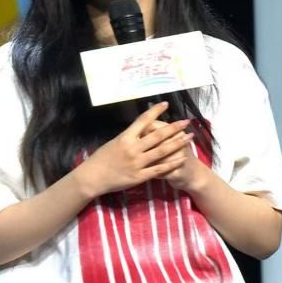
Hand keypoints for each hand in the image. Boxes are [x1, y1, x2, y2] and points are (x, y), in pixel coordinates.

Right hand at [78, 102, 193, 196]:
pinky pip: (159, 169)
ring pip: (162, 151)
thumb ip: (129, 136)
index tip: (166, 104)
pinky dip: (172, 163)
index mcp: (125, 137)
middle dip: (174, 127)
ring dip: (177, 143)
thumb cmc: (101, 158)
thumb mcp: (114, 142)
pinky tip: (182, 158)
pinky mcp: (140, 176)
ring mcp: (137, 163)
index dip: (155, 111)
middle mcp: (133, 148)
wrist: (92, 177)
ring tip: (189, 137)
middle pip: (158, 135)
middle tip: (186, 121)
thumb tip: (141, 128)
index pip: (143, 120)